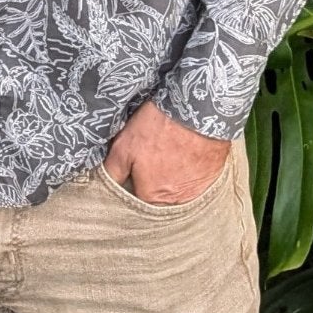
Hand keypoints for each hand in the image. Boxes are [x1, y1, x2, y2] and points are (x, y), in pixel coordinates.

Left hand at [101, 100, 231, 203]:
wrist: (198, 110)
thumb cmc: (159, 126)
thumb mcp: (124, 145)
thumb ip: (112, 172)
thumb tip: (103, 187)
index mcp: (148, 196)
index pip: (135, 199)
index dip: (134, 182)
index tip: (137, 166)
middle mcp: (172, 203)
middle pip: (157, 201)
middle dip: (153, 185)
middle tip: (155, 161)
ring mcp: (194, 194)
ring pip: (177, 196)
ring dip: (173, 183)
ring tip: (171, 159)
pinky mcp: (210, 183)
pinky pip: (196, 188)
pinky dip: (190, 177)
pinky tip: (187, 161)